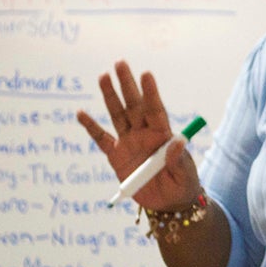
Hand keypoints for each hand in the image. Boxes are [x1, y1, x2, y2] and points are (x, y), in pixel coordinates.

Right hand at [77, 60, 201, 210]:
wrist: (169, 203)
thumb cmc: (182, 184)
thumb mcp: (184, 174)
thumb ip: (178, 159)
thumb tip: (177, 141)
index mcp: (163, 135)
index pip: (156, 110)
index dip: (151, 93)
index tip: (146, 74)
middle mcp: (145, 133)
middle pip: (134, 105)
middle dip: (127, 85)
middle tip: (120, 63)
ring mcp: (129, 142)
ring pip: (118, 115)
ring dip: (110, 97)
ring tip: (103, 76)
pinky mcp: (116, 156)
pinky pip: (101, 139)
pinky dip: (91, 127)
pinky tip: (81, 113)